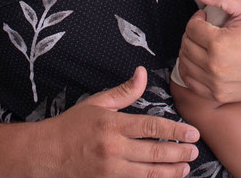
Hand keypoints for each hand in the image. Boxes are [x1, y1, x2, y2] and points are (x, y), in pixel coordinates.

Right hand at [39, 66, 199, 176]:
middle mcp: (113, 148)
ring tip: (185, 168)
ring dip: (170, 172)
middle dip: (178, 152)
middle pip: (154, 151)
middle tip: (194, 151)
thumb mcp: (97, 103)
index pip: (151, 126)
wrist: (46, 154)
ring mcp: (110, 169)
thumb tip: (142, 73)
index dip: (175, 130)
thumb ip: (124, 92)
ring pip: (148, 173)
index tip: (192, 133)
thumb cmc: (72, 127)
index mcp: (113, 124)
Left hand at [174, 0, 240, 103]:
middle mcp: (214, 66)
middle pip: (186, 45)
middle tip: (204, 30)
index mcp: (219, 44)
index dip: (197, 19)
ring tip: (203, 44)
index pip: (191, 28)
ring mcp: (215, 83)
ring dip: (190, 50)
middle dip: (192, 34)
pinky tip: (201, 60)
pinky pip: (190, 81)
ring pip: (185, 63)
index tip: (206, 18)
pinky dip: (190, 69)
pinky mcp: (217, 95)